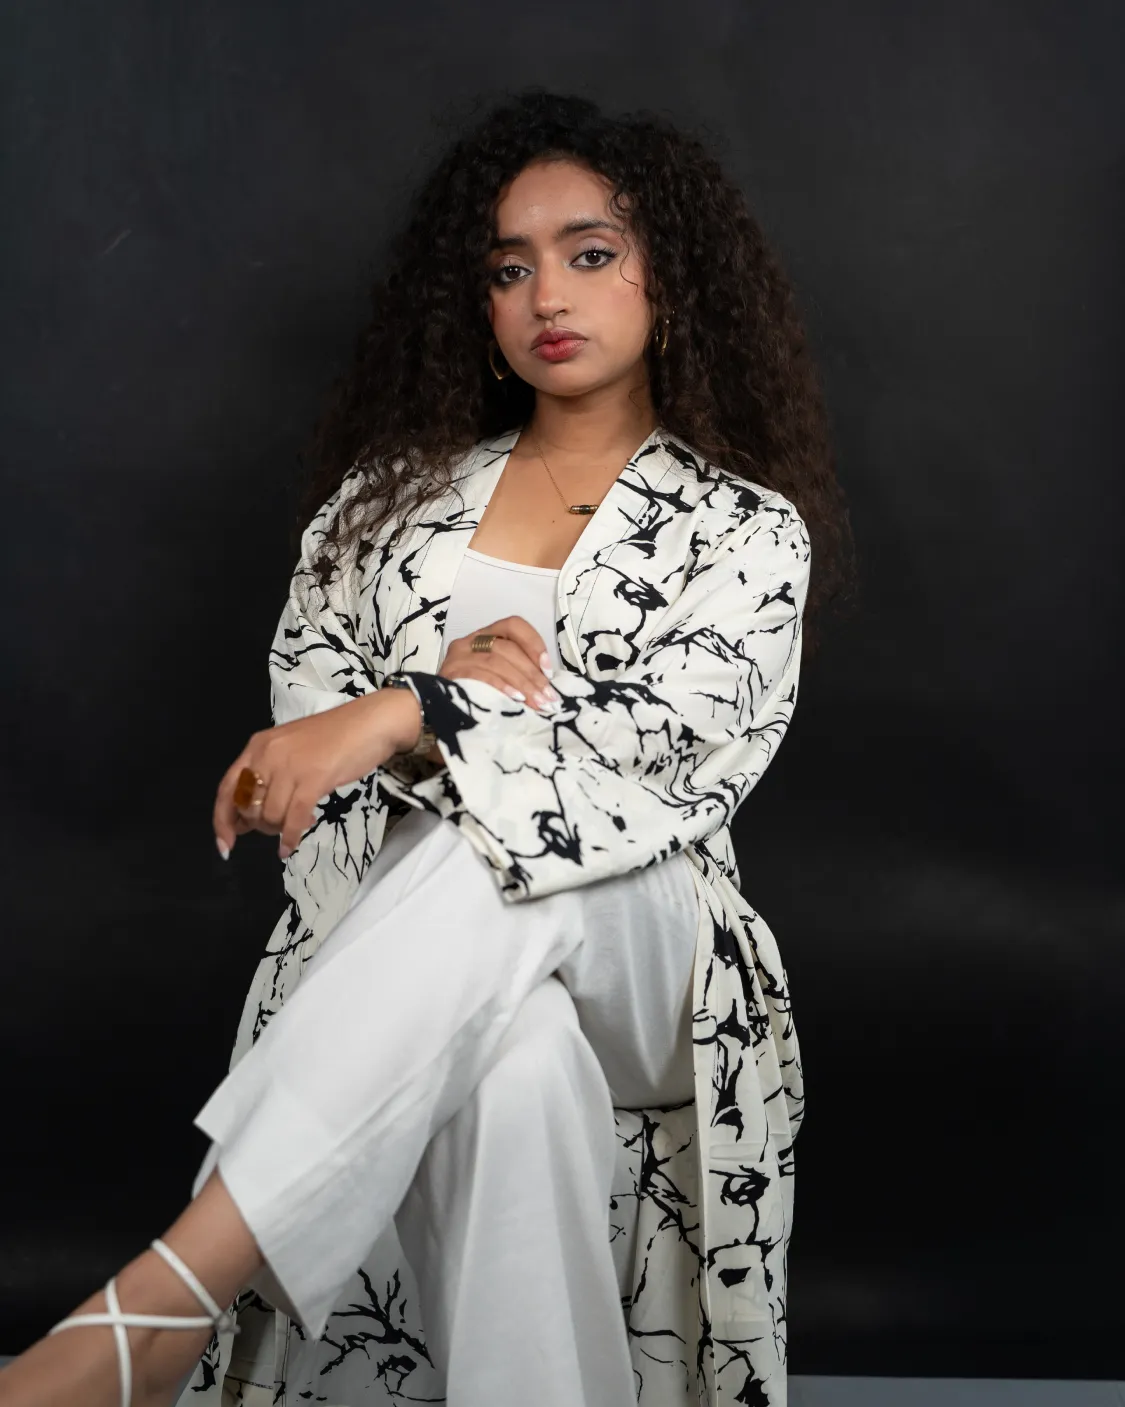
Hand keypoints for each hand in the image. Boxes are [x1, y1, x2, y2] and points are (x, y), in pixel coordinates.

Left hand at [213, 690, 416, 861]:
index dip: (222, 820)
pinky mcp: (313, 779)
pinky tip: (290, 847)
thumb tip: (249, 817)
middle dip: (259, 826)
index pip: (227, 788)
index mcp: (259, 746)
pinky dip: (289, 837)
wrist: (371, 723)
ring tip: (297, 824)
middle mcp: (267, 755)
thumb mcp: (292, 751)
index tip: (225, 844)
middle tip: (278, 827)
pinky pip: (292, 818)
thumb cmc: (336, 737)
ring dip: (278, 830)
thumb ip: (269, 777)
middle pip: (246, 806)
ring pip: (269, 816)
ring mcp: (290, 766)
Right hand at [438, 615, 559, 711]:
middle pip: (507, 647)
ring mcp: (457, 657)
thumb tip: (546, 685)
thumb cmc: (469, 696)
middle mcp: (469, 642)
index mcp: (483, 637)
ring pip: (496, 660)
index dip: (534, 643)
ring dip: (522, 683)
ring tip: (538, 703)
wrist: (431, 713)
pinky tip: (516, 700)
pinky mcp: (450, 674)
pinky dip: (501, 686)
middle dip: (532, 674)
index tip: (548, 670)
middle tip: (549, 697)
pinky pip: (480, 675)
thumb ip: (515, 673)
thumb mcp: (495, 678)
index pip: (513, 625)